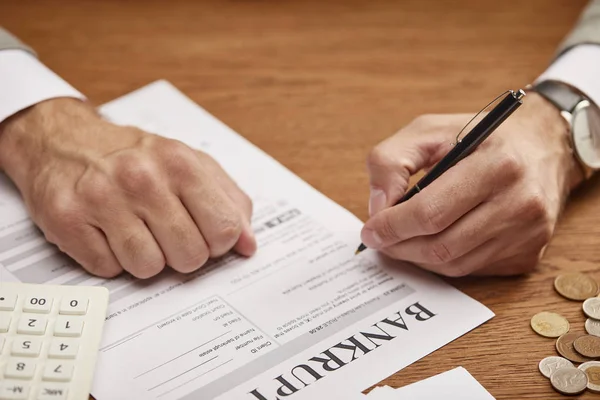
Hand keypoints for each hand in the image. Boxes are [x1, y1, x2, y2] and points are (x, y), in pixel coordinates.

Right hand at [0, 98, 255, 277]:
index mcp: (180, 163)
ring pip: (148, 268)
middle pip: (189, 256)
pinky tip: (108, 233)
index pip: (224, 230)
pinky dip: (112, 259)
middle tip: (168, 233)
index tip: (206, 235)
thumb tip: (248, 245)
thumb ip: (229, 202)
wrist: (67, 141)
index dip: (218, 243)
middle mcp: (142, 179)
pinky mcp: (68, 220)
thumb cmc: (136, 157)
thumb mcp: (192, 165)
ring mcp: (102, 199)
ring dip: (146, 258)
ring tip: (136, 231)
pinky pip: (108, 270)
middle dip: (183, 254)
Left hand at [360, 92, 583, 276]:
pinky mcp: (529, 254)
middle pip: (441, 246)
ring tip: (401, 241)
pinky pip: (473, 271)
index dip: (392, 227)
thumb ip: (391, 161)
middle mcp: (521, 203)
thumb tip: (379, 208)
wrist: (544, 146)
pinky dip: (444, 262)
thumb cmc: (480, 137)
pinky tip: (434, 242)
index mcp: (497, 165)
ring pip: (454, 265)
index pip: (431, 213)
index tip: (370, 231)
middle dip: (400, 247)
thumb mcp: (429, 130)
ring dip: (418, 259)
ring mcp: (529, 234)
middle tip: (379, 240)